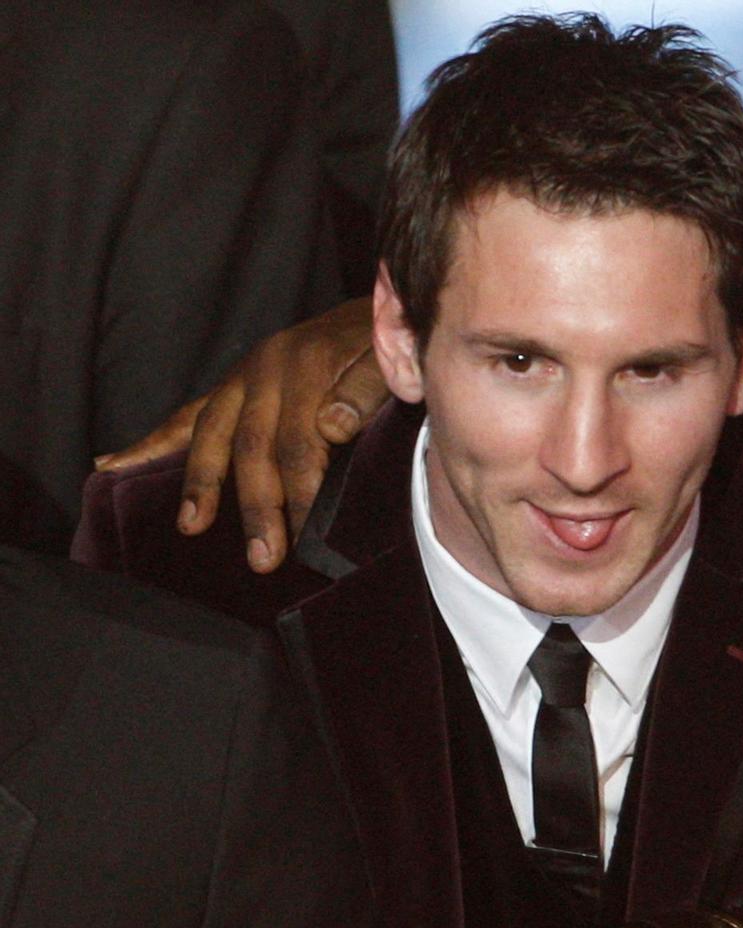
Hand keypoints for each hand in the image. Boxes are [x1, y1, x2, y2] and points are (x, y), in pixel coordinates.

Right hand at [96, 297, 385, 571]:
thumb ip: (364, 391)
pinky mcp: (231, 383)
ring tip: (191, 526)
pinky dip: (153, 443)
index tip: (304, 538)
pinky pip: (187, 416)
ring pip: (211, 433)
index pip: (299, 444)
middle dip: (255, 507)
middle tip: (263, 558)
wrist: (381, 310)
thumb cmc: (386, 347)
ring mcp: (243, 376)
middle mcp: (265, 370)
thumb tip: (332, 427)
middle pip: (251, 447)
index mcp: (306, 367)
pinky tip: (112, 466)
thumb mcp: (387, 361)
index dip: (301, 493)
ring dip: (200, 484)